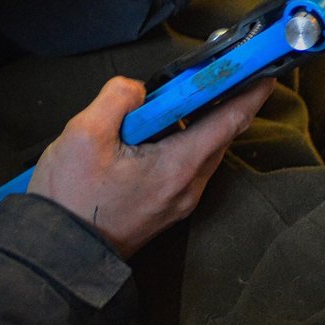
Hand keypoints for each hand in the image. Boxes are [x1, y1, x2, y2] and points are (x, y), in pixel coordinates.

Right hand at [28, 75, 274, 257]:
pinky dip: (185, 140)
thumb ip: (117, 99)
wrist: (57, 255)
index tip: (267, 70)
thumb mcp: (83, 134)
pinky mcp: (167, 207)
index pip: (230, 121)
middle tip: (222, 70)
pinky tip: (161, 127)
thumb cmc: (70, 198)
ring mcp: (181, 200)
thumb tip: (139, 90)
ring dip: (201, 120)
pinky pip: (188, 165)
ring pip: (204, 150)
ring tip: (186, 93)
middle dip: (226, 101)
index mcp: (178, 166)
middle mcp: (190, 186)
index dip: (251, 92)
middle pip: (221, 134)